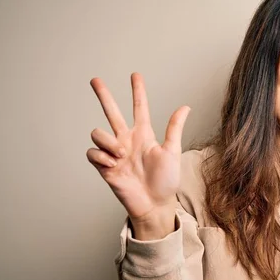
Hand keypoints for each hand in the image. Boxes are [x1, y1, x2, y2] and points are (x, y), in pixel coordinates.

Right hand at [86, 73, 190, 235]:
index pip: (139, 108)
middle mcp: (127, 139)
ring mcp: (114, 152)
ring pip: (99, 132)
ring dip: (109, 141)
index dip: (137, 91)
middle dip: (103, 95)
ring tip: (122, 155)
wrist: (155, 204)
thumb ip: (175, 128)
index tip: (135, 75)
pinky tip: (114, 165)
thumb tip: (186, 107)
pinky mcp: (104, 166)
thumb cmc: (166, 181)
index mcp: (144, 134)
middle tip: (95, 79)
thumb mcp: (172, 151)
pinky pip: (93, 152)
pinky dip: (102, 157)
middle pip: (112, 112)